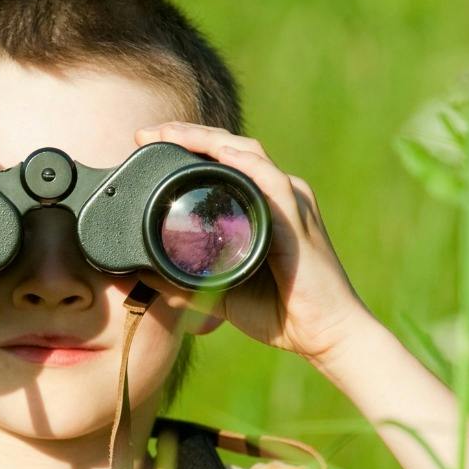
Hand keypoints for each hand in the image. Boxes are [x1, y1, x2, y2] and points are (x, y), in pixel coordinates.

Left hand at [132, 122, 375, 365]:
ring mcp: (291, 202)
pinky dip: (243, 164)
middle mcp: (278, 195)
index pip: (222, 162)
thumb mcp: (220, 292)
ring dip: (206, 140)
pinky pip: (270, 180)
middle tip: (145, 134)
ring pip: (246, 153)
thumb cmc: (282, 312)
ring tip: (169, 133)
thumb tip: (142, 275)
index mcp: (262, 205)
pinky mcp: (298, 218)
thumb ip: (183, 282)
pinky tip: (218, 154)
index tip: (145, 143)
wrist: (326, 335)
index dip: (186, 148)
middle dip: (186, 135)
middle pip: (229, 148)